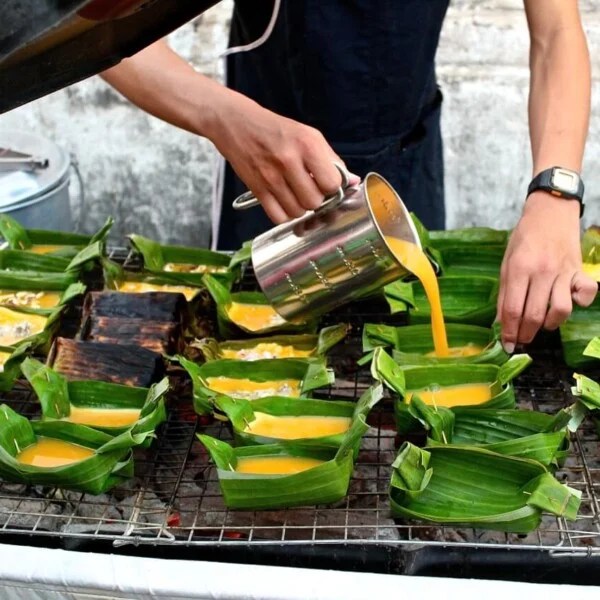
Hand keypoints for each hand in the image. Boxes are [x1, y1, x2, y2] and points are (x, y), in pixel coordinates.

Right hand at [206, 90, 358, 222]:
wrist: (236, 123)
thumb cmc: (276, 130)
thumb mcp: (308, 135)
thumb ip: (331, 160)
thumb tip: (353, 181)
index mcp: (307, 144)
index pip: (332, 183)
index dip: (332, 187)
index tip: (326, 183)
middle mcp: (289, 160)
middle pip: (314, 201)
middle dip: (316, 200)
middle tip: (309, 189)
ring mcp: (271, 177)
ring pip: (297, 212)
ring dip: (300, 208)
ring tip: (295, 194)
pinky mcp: (256, 189)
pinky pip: (278, 217)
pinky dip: (284, 215)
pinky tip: (284, 202)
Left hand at [497, 191, 596, 351]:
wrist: (551, 211)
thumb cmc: (524, 238)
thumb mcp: (506, 262)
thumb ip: (504, 293)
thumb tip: (500, 322)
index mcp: (518, 268)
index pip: (512, 309)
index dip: (509, 331)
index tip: (507, 345)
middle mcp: (541, 271)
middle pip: (534, 314)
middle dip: (526, 334)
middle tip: (522, 341)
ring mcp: (563, 271)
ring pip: (561, 309)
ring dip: (550, 324)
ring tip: (542, 324)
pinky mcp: (580, 269)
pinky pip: (586, 293)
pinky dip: (579, 303)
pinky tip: (569, 302)